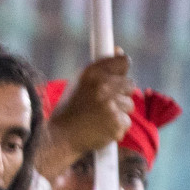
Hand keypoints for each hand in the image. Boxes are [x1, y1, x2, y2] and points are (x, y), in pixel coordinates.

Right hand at [42, 53, 134, 177]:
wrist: (58, 139)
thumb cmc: (68, 111)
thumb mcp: (79, 84)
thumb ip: (101, 71)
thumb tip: (119, 50)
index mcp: (92, 73)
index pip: (123, 62)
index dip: (121, 70)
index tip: (117, 76)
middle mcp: (103, 86)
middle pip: (131, 85)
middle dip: (121, 93)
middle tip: (104, 103)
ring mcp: (111, 106)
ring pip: (129, 105)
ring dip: (118, 112)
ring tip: (98, 118)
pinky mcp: (117, 123)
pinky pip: (126, 122)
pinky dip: (116, 127)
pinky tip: (100, 129)